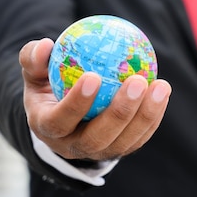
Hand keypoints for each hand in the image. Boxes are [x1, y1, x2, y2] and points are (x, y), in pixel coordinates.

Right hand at [19, 38, 171, 161]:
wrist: (63, 115)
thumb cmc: (48, 85)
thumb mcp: (34, 71)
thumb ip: (34, 57)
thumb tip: (46, 44)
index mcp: (48, 128)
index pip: (60, 121)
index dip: (76, 103)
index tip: (93, 76)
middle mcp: (73, 147)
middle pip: (98, 137)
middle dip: (120, 112)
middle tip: (137, 81)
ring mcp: (99, 152)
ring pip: (125, 141)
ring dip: (146, 115)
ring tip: (160, 85)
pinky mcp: (121, 150)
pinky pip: (140, 137)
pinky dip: (154, 115)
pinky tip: (163, 90)